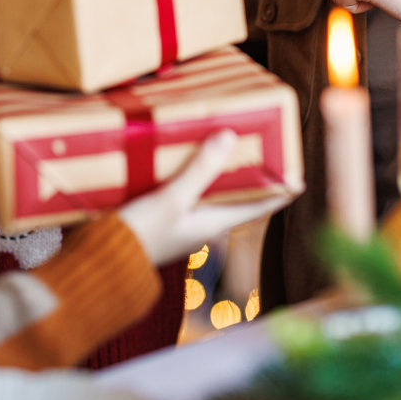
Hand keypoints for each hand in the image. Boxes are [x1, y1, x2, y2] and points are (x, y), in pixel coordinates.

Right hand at [117, 130, 294, 265]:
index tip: (299, 172)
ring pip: (213, 191)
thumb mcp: (172, 199)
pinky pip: (189, 190)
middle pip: (239, 194)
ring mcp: (185, 222)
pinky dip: (195, 172)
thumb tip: (230, 136)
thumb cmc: (140, 236)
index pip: (262, 205)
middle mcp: (205, 223)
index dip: (281, 188)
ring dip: (221, 169)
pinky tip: (186, 155)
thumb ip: (200, 169)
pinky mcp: (164, 217)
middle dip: (250, 171)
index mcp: (216, 222)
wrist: (101, 264)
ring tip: (226, 139)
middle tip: (261, 141)